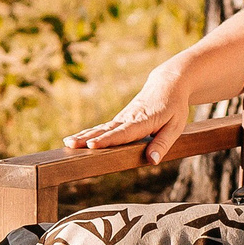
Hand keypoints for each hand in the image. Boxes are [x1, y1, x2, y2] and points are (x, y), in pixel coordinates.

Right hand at [63, 59, 199, 163]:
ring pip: (100, 128)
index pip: (123, 133)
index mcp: (143, 121)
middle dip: (87, 138)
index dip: (107, 140)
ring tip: (68, 143)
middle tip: (71, 145)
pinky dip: (88, 133)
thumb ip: (163, 144)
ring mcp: (122, 118)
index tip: (92, 145)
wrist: (167, 83)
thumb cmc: (174, 106)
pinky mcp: (120, 119)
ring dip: (83, 135)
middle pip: (106, 130)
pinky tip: (76, 140)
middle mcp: (128, 118)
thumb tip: (151, 161)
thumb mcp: (176, 126)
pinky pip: (102, 127)